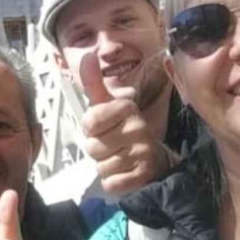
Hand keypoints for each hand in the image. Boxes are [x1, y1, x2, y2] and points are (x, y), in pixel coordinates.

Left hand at [79, 53, 174, 195]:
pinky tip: (125, 172)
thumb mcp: (107, 104)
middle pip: (93, 148)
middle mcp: (138, 128)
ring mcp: (143, 152)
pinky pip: (111, 184)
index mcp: (126, 107)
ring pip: (101, 167)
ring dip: (105, 166)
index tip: (104, 127)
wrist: (152, 157)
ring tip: (119, 158)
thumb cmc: (122, 129)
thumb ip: (94, 83)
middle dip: (97, 150)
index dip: (91, 129)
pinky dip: (113, 182)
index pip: (89, 122)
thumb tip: (88, 55)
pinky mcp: (145, 175)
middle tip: (112, 146)